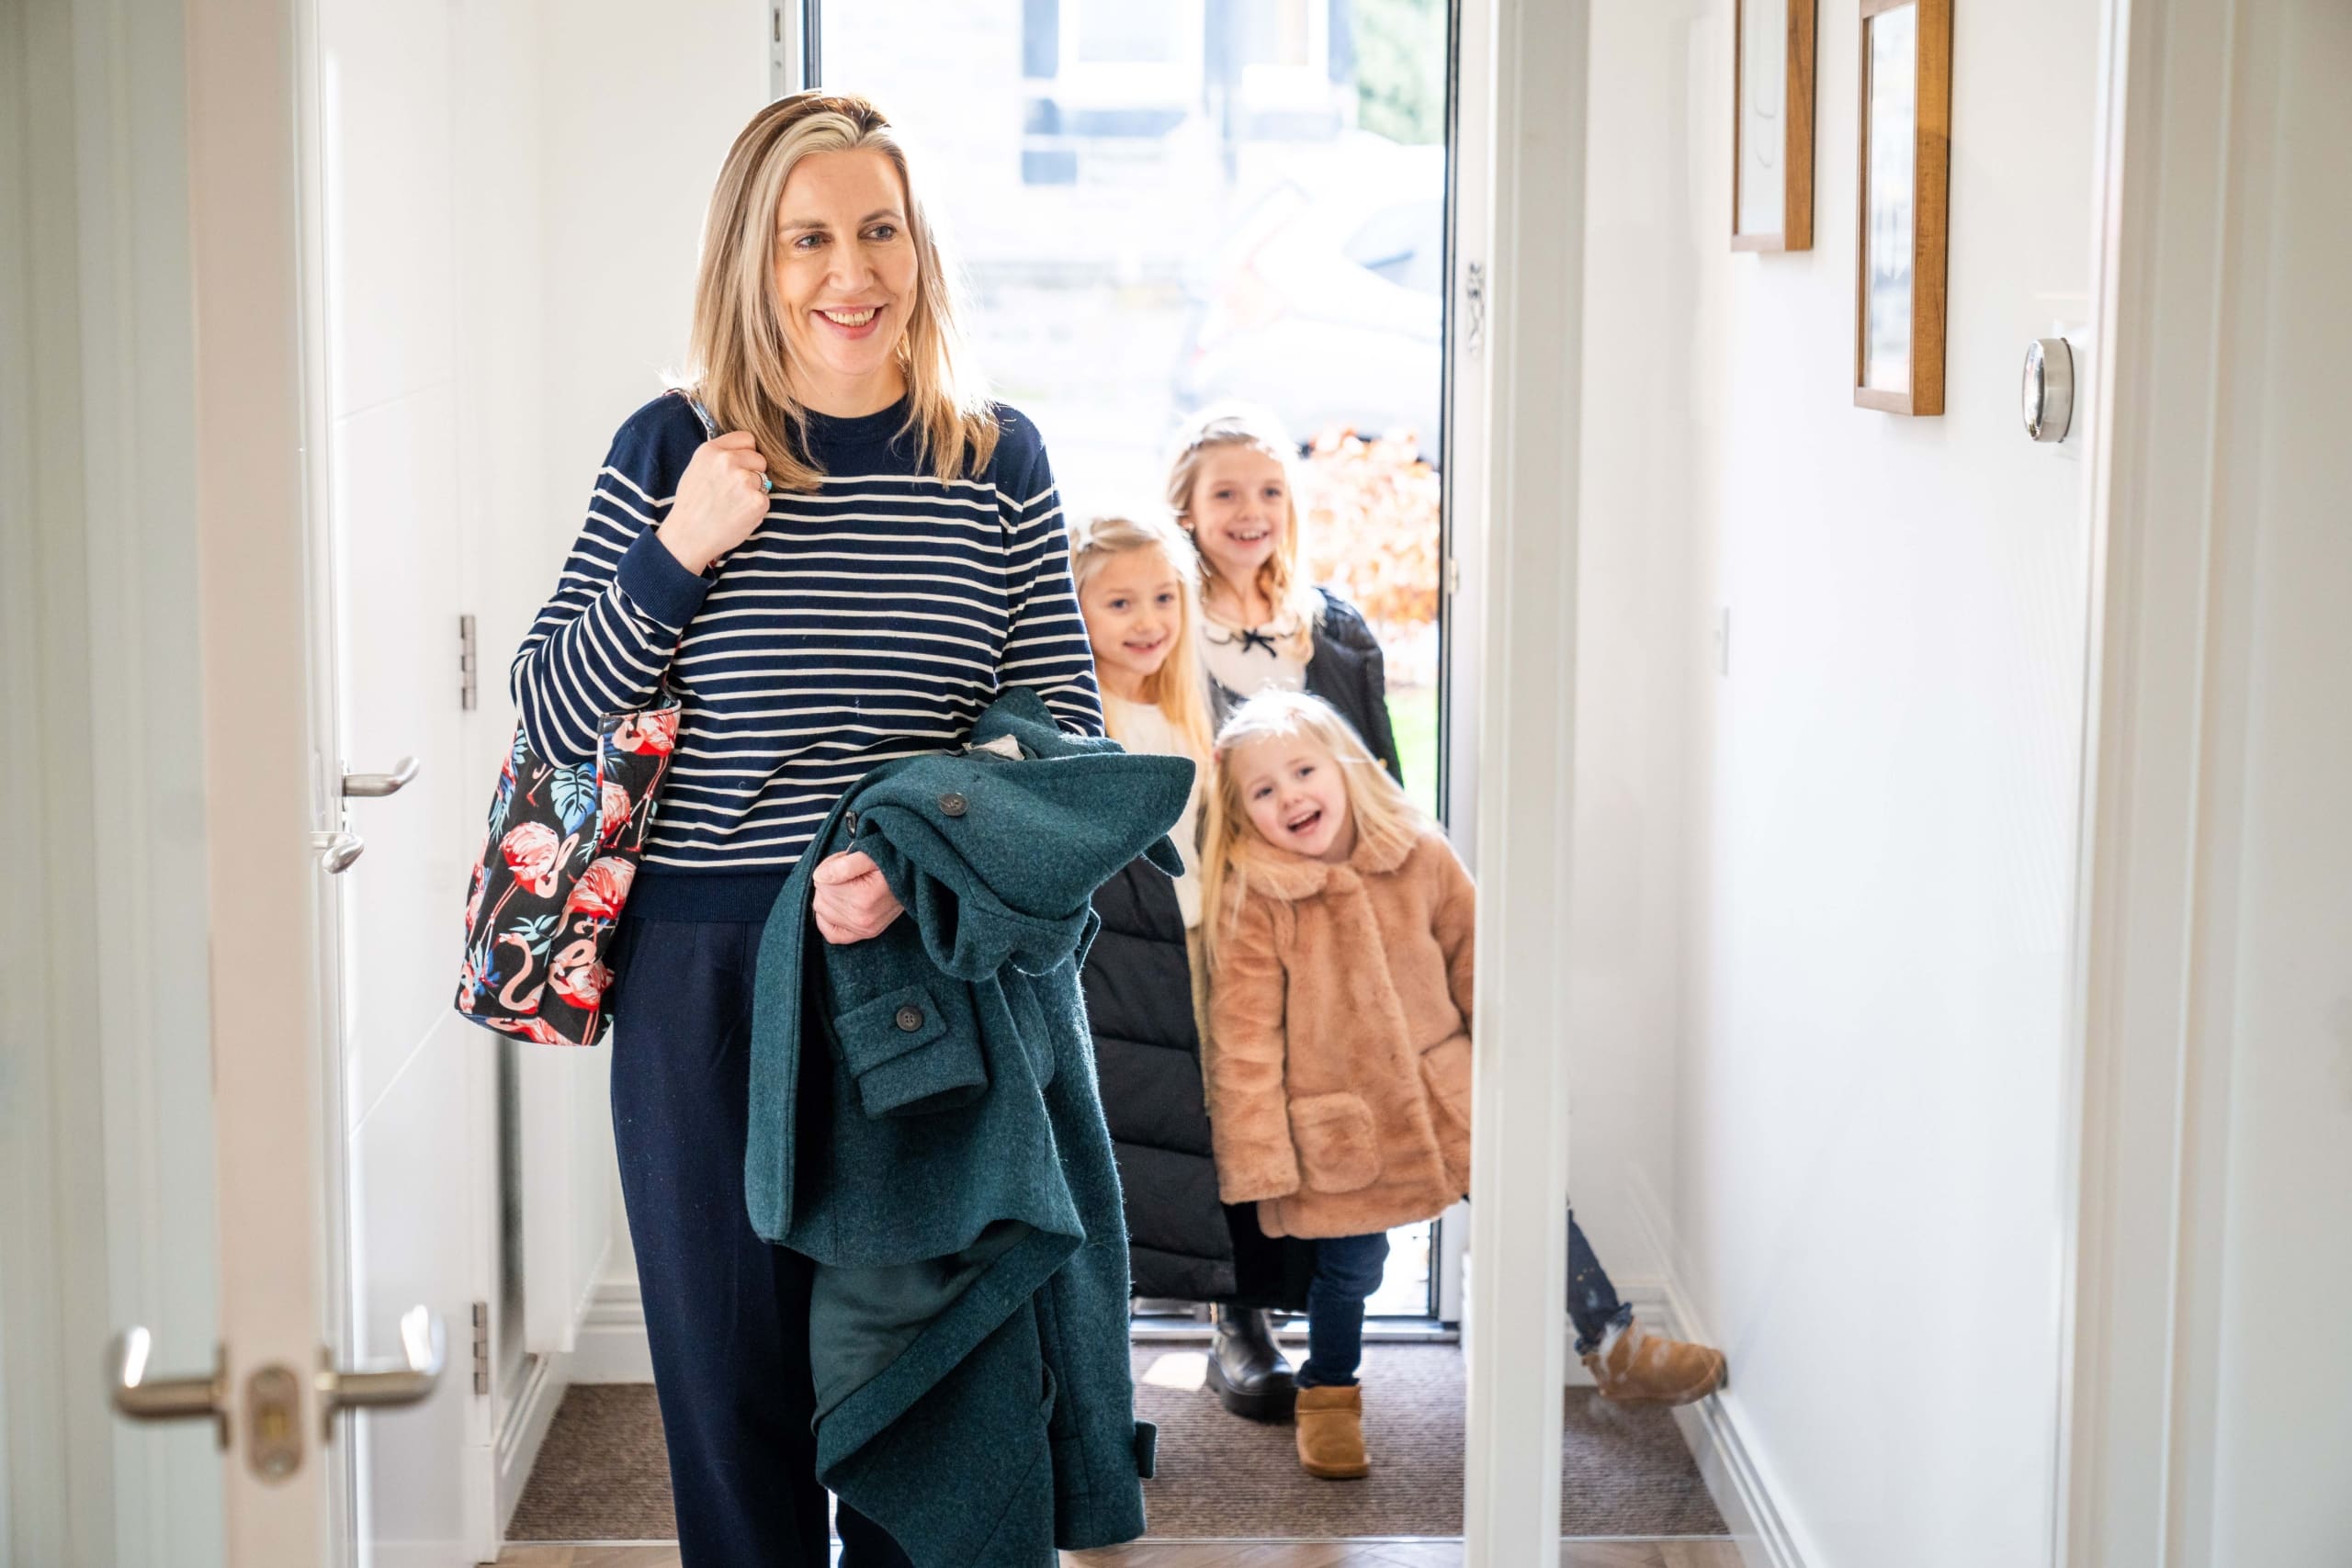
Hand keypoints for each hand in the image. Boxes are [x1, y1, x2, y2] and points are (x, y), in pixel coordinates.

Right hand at [656, 430, 769, 573]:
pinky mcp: (756, 500)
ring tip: (734, 505)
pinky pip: (765, 500)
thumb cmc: (692, 506)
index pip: (747, 439)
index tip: (740, 466)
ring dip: (754, 492)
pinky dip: (756, 509)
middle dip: (753, 473)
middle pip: (759, 459)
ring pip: (764, 480)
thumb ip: (719, 457)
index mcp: (711, 450)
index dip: (746, 453)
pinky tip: (738, 515)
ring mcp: (743, 480)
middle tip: (734, 491)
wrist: (688, 537)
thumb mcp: (696, 469)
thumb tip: (744, 451)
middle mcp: (727, 461)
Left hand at [811, 850, 904, 944]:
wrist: (913, 874)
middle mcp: (863, 919)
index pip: (821, 883)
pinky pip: (832, 934)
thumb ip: (843, 865)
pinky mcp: (866, 934)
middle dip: (828, 882)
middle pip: (821, 898)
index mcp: (863, 898)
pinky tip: (835, 907)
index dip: (829, 868)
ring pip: (822, 912)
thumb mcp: (868, 854)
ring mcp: (865, 929)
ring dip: (829, 897)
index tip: (844, 862)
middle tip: (847, 873)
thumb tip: (819, 877)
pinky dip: (827, 920)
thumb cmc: (889, 861)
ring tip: (848, 885)